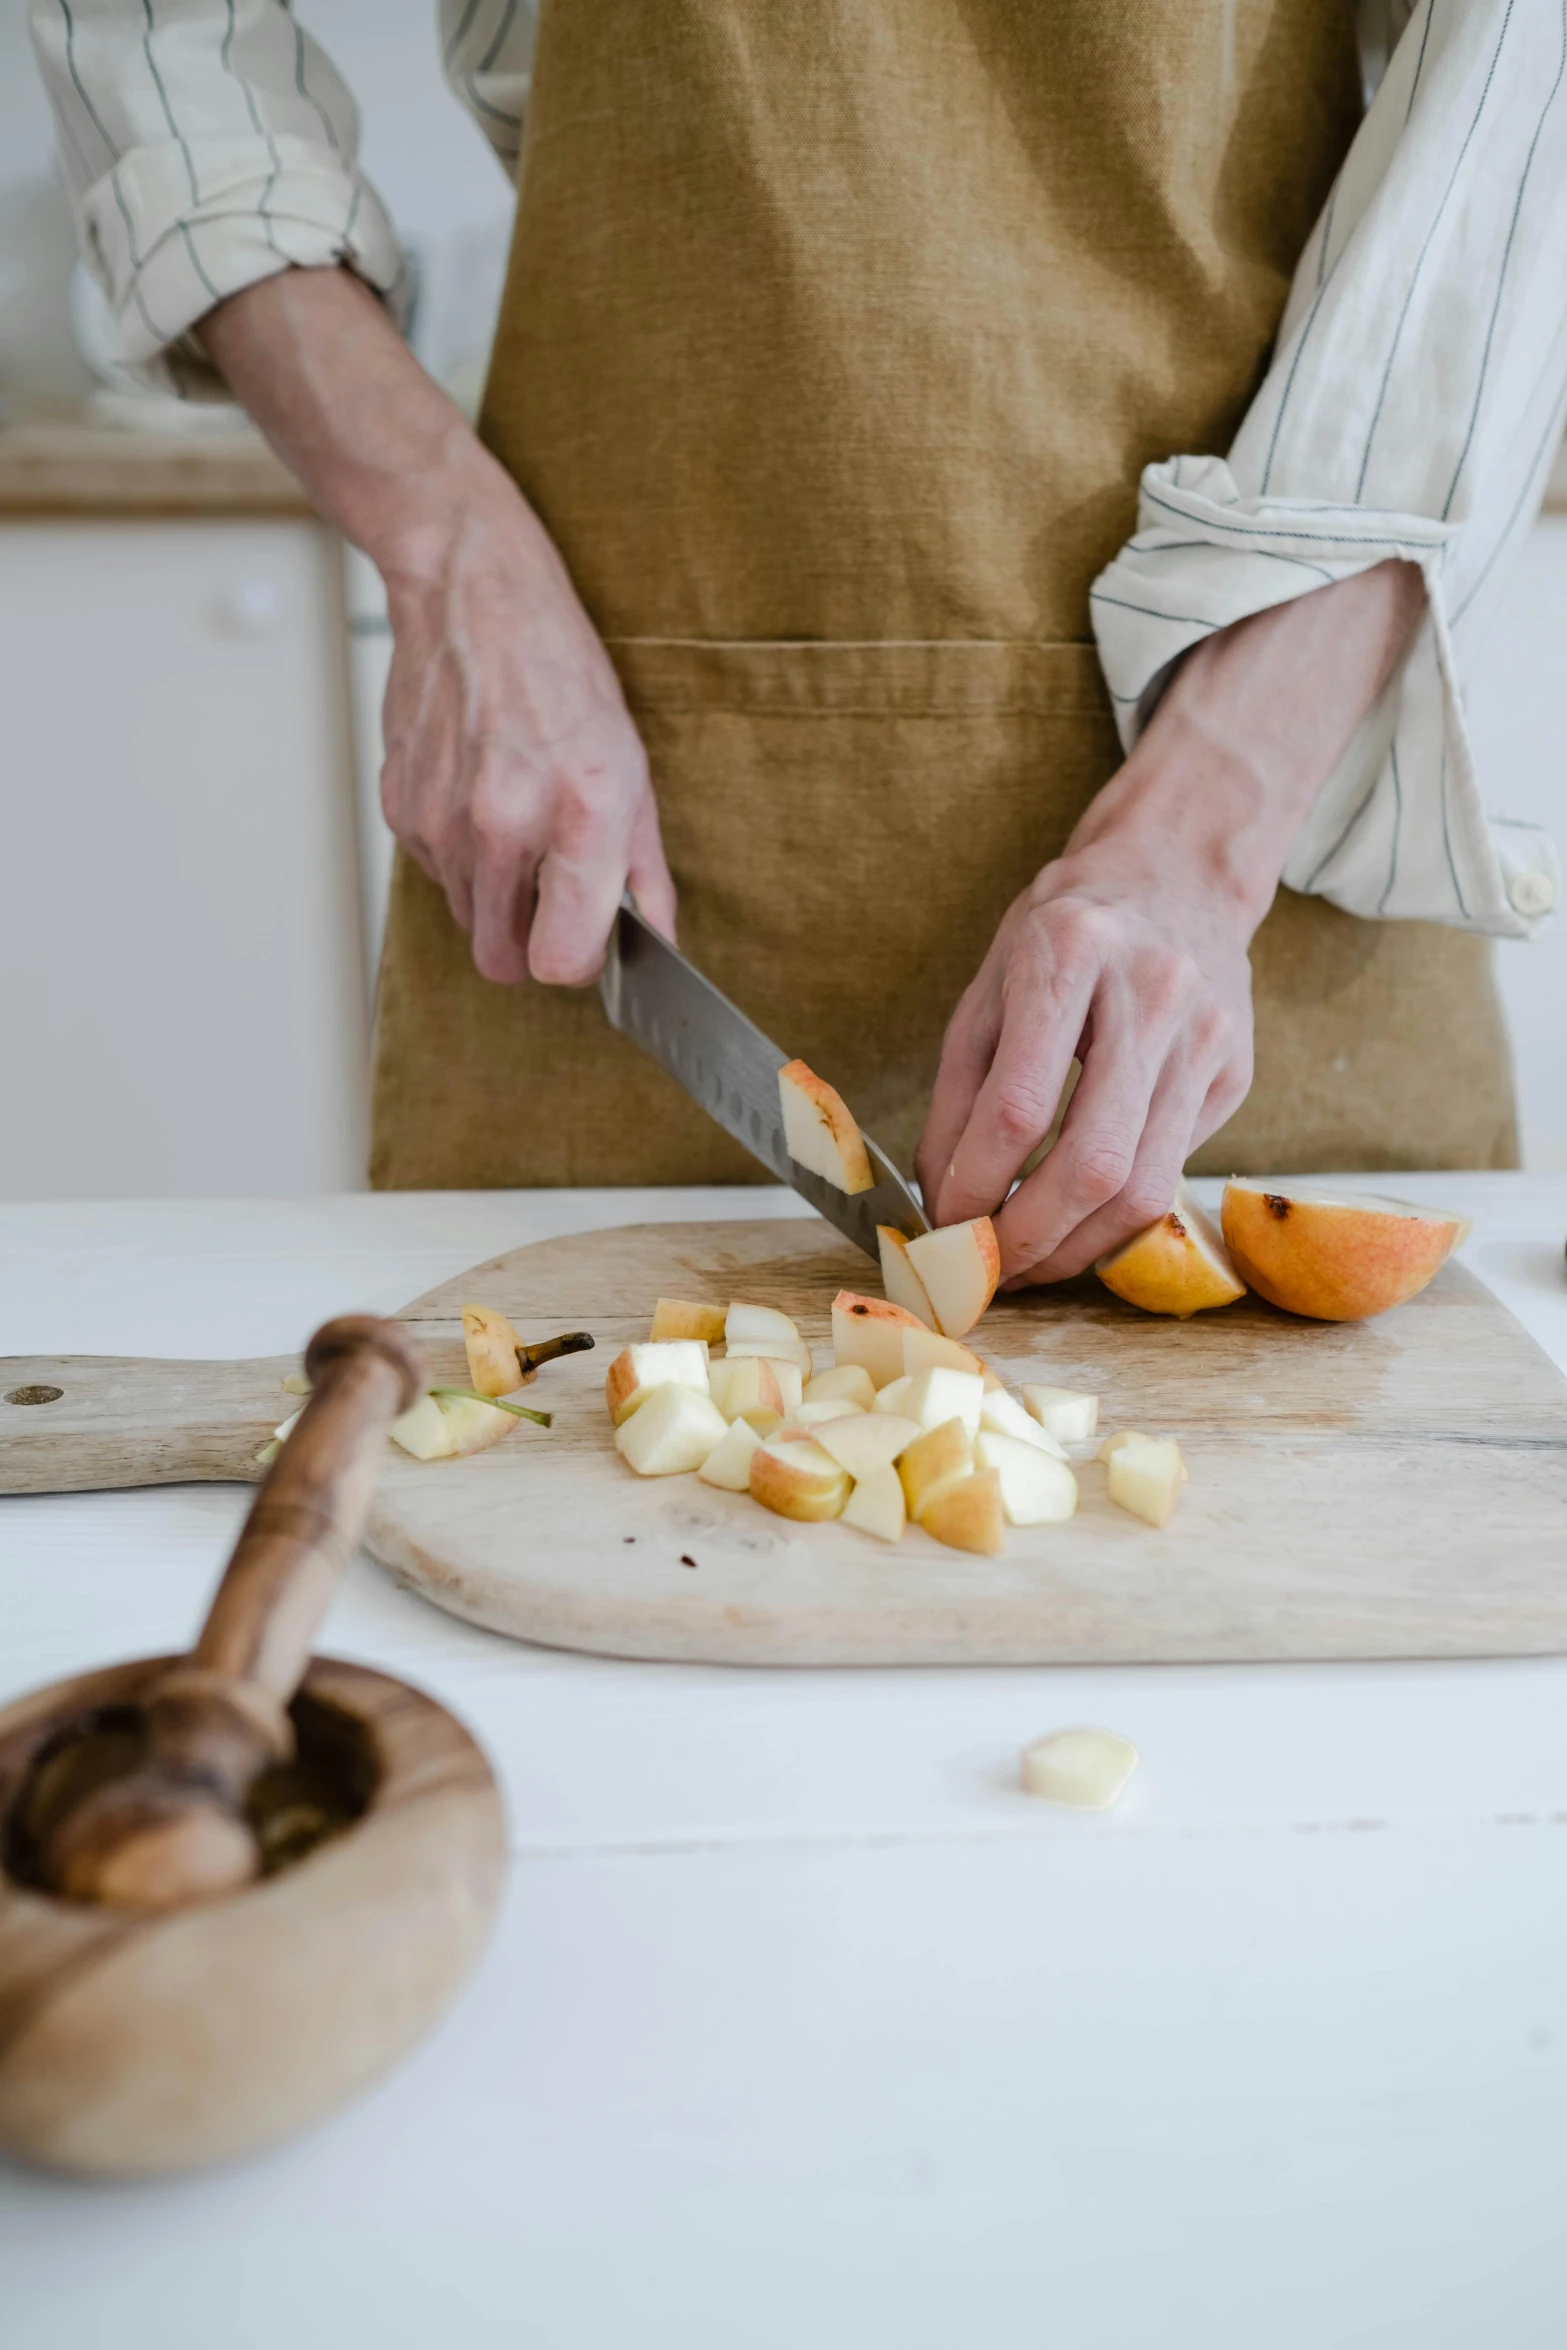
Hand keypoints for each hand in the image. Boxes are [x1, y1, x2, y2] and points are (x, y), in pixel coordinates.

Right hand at [379, 494, 673, 983]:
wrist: (472, 594)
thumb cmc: (560, 672)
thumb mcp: (630, 766)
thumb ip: (643, 869)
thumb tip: (655, 941)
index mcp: (578, 814)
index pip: (562, 961)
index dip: (577, 960)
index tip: (584, 934)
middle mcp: (503, 823)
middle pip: (504, 962)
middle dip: (530, 943)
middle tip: (550, 894)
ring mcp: (442, 819)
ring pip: (468, 920)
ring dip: (495, 896)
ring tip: (517, 824)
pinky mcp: (401, 808)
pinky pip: (436, 873)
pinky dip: (459, 855)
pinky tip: (479, 794)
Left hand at [916, 557, 1427, 1280]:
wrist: (1180, 870)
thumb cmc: (1064, 929)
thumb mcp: (989, 985)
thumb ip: (959, 1093)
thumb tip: (939, 1200)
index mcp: (1071, 953)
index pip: (1019, 1106)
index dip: (974, 1185)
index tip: (943, 1225)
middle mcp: (1153, 993)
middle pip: (1092, 1163)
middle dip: (1029, 1239)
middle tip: (985, 1270)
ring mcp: (1207, 1038)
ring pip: (1143, 1187)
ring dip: (1075, 1249)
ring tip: (1027, 1263)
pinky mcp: (1235, 1076)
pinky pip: (1171, 1173)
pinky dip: (1115, 1217)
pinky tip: (1076, 1223)